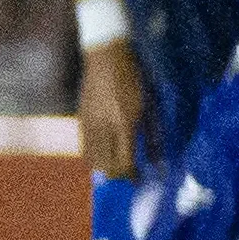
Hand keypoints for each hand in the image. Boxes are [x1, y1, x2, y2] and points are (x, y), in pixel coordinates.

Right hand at [77, 41, 144, 182]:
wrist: (106, 58)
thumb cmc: (135, 80)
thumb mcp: (150, 107)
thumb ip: (153, 136)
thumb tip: (158, 162)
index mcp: (124, 123)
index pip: (125, 163)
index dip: (133, 177)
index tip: (142, 181)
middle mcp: (103, 127)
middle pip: (107, 166)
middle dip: (120, 175)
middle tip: (132, 174)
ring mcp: (88, 124)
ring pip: (92, 160)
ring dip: (106, 167)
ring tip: (119, 165)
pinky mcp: (80, 120)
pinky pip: (84, 148)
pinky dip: (95, 157)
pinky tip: (106, 154)